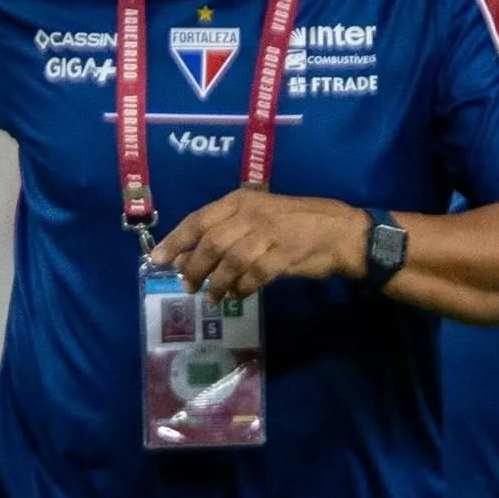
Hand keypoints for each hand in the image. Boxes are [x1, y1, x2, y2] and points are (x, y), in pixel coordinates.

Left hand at [147, 189, 367, 300]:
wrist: (343, 232)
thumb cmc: (295, 224)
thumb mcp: (258, 217)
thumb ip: (225, 233)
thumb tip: (186, 258)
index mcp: (241, 201)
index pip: (198, 220)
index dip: (175, 241)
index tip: (156, 261)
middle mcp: (252, 214)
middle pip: (211, 243)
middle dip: (194, 268)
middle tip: (187, 285)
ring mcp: (270, 233)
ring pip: (230, 261)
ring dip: (217, 283)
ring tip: (213, 296)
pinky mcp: (285, 254)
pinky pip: (253, 276)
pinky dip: (241, 288)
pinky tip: (238, 294)